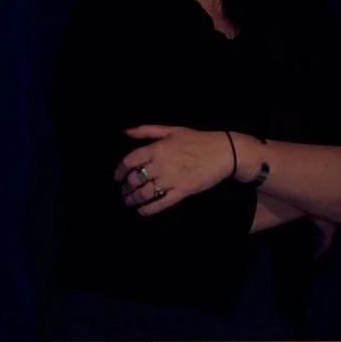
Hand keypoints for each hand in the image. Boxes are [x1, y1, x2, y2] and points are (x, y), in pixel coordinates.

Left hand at [114, 126, 235, 216]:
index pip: (131, 160)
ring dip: (133, 199)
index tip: (116, 177)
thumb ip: (147, 130)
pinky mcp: (183, 191)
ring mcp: (172, 179)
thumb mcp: (171, 130)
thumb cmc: (198, 139)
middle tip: (123, 191)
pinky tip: (142, 211)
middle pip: (136, 178)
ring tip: (128, 201)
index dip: (120, 170)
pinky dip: (149, 209)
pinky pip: (162, 203)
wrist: (224, 152)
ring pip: (146, 193)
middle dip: (126, 187)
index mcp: (158, 148)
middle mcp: (162, 164)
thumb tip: (125, 131)